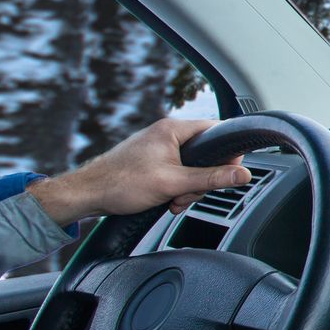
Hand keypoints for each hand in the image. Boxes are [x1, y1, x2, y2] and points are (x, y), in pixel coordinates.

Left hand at [26, 118, 249, 224]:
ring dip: (187, 188)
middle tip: (186, 194)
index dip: (227, 153)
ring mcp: (157, 148)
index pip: (216, 130)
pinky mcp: (151, 162)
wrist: (86, 194)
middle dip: (201, 180)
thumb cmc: (121, 183)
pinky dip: (175, 189)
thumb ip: (211, 178)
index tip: (228, 173)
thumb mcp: (174, 183)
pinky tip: (165, 200)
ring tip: (172, 200)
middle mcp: (165, 134)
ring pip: (191, 168)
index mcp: (172, 129)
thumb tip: (242, 175)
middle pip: (205, 154)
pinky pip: (176, 173)